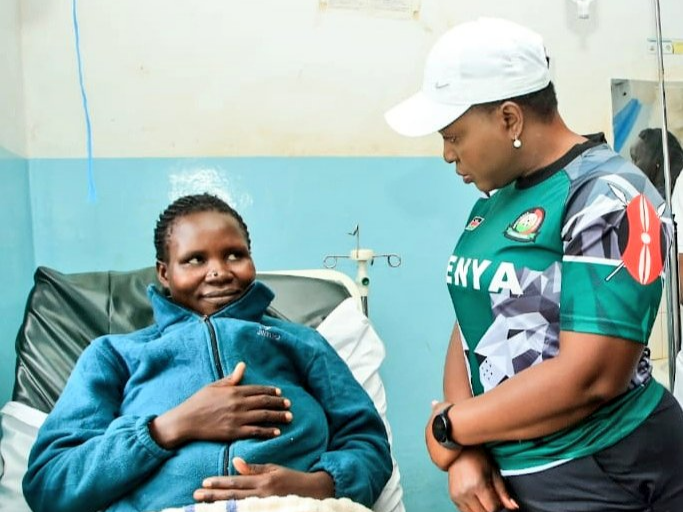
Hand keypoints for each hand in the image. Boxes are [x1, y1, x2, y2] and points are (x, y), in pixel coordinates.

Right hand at [150, 362, 291, 448]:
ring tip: (289, 417)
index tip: (280, 393)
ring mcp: (237, 419)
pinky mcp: (234, 432)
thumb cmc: (198, 402)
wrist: (186, 421)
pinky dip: (267, 431)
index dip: (271, 392)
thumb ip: (231, 378)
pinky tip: (277, 432)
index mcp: (234, 391)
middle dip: (279, 403)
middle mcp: (238, 404)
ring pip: (263, 416)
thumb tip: (243, 365)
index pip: (258, 390)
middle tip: (289, 404)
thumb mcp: (214, 386)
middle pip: (264, 402)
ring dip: (278, 416)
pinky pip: (255, 431)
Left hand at [193, 457, 334, 501]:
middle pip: (233, 496)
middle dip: (213, 495)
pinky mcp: (268, 511)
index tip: (204, 482)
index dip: (220, 482)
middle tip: (196, 494)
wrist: (313, 492)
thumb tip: (235, 462)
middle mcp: (262, 494)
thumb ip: (254, 468)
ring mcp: (265, 505)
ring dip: (218, 505)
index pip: (237, 482)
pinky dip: (234, 511)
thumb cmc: (292, 478)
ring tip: (202, 504)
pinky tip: (222, 511)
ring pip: (237, 506)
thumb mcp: (274, 469)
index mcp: (263, 480)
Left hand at [425, 400, 461, 469]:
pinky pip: (445, 465)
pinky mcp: (440, 462)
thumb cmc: (449, 415)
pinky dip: (450, 463)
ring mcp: (433, 453)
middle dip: (445, 447)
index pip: (436, 437)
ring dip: (448, 456)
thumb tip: (432, 402)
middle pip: (438, 448)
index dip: (445, 437)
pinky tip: (458, 459)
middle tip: (457, 446)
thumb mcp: (441, 407)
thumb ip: (436, 407)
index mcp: (429, 431)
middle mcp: (429, 443)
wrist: (452, 425)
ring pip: (442, 456)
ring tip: (459, 453)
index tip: (453, 437)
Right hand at [447, 447, 518, 511]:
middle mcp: (465, 492)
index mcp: (477, 485)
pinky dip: (473, 509)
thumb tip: (514, 507)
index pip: (492, 508)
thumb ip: (503, 492)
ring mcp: (457, 496)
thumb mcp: (494, 472)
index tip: (500, 499)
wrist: (459, 451)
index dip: (499, 506)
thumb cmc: (477, 457)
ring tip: (483, 498)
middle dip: (490, 508)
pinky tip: (476, 499)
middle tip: (492, 498)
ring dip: (481, 510)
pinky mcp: (453, 498)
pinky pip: (465, 511)